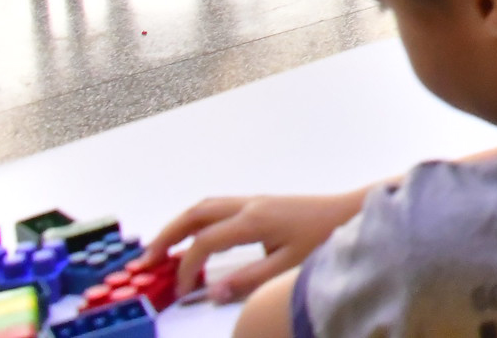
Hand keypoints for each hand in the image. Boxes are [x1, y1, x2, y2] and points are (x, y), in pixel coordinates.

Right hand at [147, 191, 366, 303]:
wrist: (351, 212)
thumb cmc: (325, 237)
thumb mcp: (288, 266)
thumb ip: (249, 280)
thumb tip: (212, 293)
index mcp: (254, 220)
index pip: (205, 243)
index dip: (187, 268)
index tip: (180, 290)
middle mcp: (250, 206)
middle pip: (195, 214)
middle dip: (167, 236)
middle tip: (145, 261)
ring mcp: (255, 202)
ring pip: (205, 207)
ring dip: (180, 226)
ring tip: (161, 250)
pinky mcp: (262, 205)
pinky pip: (218, 208)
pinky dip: (198, 222)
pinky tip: (195, 239)